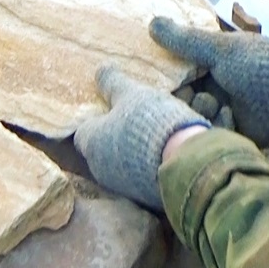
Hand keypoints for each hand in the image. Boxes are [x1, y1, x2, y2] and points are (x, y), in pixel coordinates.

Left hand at [74, 65, 209, 210]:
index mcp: (90, 141)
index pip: (83, 130)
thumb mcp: (132, 94)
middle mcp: (99, 167)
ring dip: (132, 152)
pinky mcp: (142, 197)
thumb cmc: (151, 123)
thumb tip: (100, 70)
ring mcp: (120, 185)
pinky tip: (165, 153)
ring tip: (154, 135)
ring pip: (121, 164)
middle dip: (115, 136)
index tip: (112, 109)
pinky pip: (140, 177)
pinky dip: (148, 166)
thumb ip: (113, 83)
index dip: (97, 119)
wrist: (185, 163)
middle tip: (135, 120)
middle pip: (101, 148)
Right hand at [149, 16, 268, 147]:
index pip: (174, 75)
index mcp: (207, 67)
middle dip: (182, 99)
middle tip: (192, 93)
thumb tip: (151, 23)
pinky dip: (219, 127)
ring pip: (192, 120)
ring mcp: (221, 114)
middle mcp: (211, 90)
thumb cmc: (259, 65)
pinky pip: (211, 136)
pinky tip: (231, 117)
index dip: (164, 79)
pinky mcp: (231, 136)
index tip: (156, 81)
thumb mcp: (219, 49)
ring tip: (217, 105)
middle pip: (179, 100)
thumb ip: (184, 40)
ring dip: (202, 112)